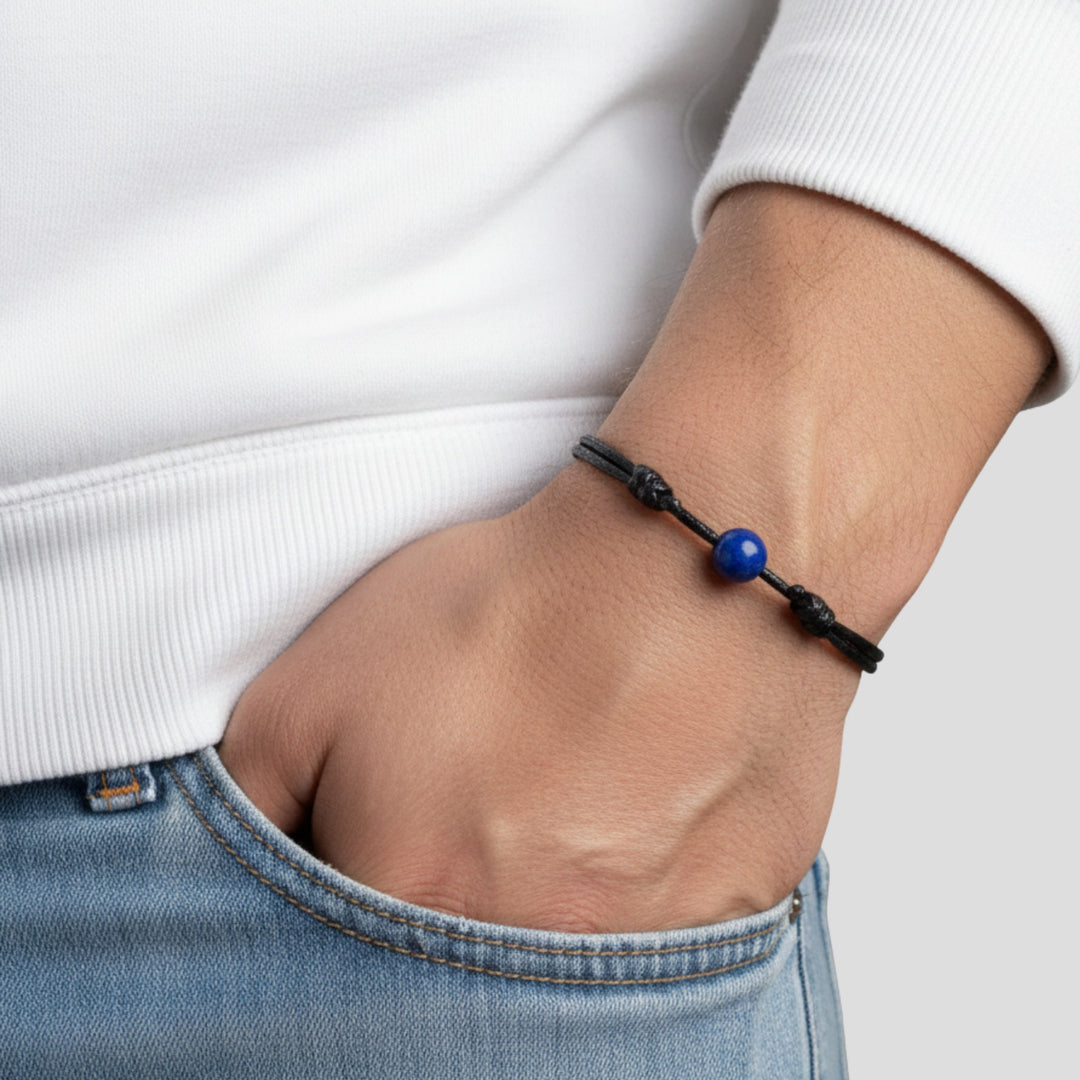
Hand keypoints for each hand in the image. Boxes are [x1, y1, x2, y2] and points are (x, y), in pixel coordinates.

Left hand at [219, 183, 1048, 933]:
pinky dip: (636, 877)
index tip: (402, 827)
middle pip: (456, 962)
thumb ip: (250, 799)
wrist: (683, 560)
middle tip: (495, 791)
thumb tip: (237, 878)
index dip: (372, 868)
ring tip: (569, 783)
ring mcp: (637, 948)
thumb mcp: (312, 682)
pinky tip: (640, 798)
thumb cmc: (513, 603)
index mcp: (409, 894)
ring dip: (551, 881)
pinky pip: (660, 936)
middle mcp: (522, 949)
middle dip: (460, 877)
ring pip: (562, 954)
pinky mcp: (725, 919)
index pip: (343, 955)